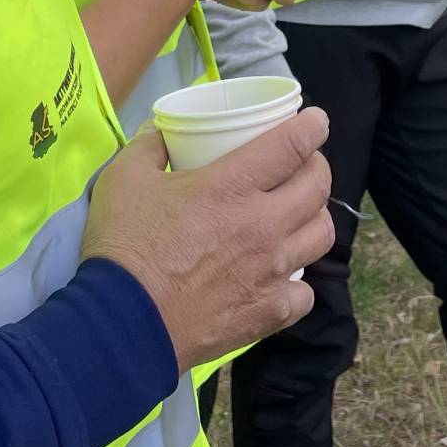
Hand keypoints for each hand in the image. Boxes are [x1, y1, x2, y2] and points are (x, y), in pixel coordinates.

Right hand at [81, 108, 334, 370]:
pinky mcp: (269, 311)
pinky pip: (305, 293)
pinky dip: (298, 281)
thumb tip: (162, 129)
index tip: (315, 121)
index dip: (312, 126)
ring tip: (297, 215)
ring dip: (314, 217)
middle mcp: (265, 225)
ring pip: (322, 235)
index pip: (293, 145)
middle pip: (318, 186)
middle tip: (302, 164)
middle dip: (317, 166)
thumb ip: (149, 146)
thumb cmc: (125, 246)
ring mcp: (272, 271)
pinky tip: (280, 276)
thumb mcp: (124, 178)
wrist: (124, 324)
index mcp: (232, 186)